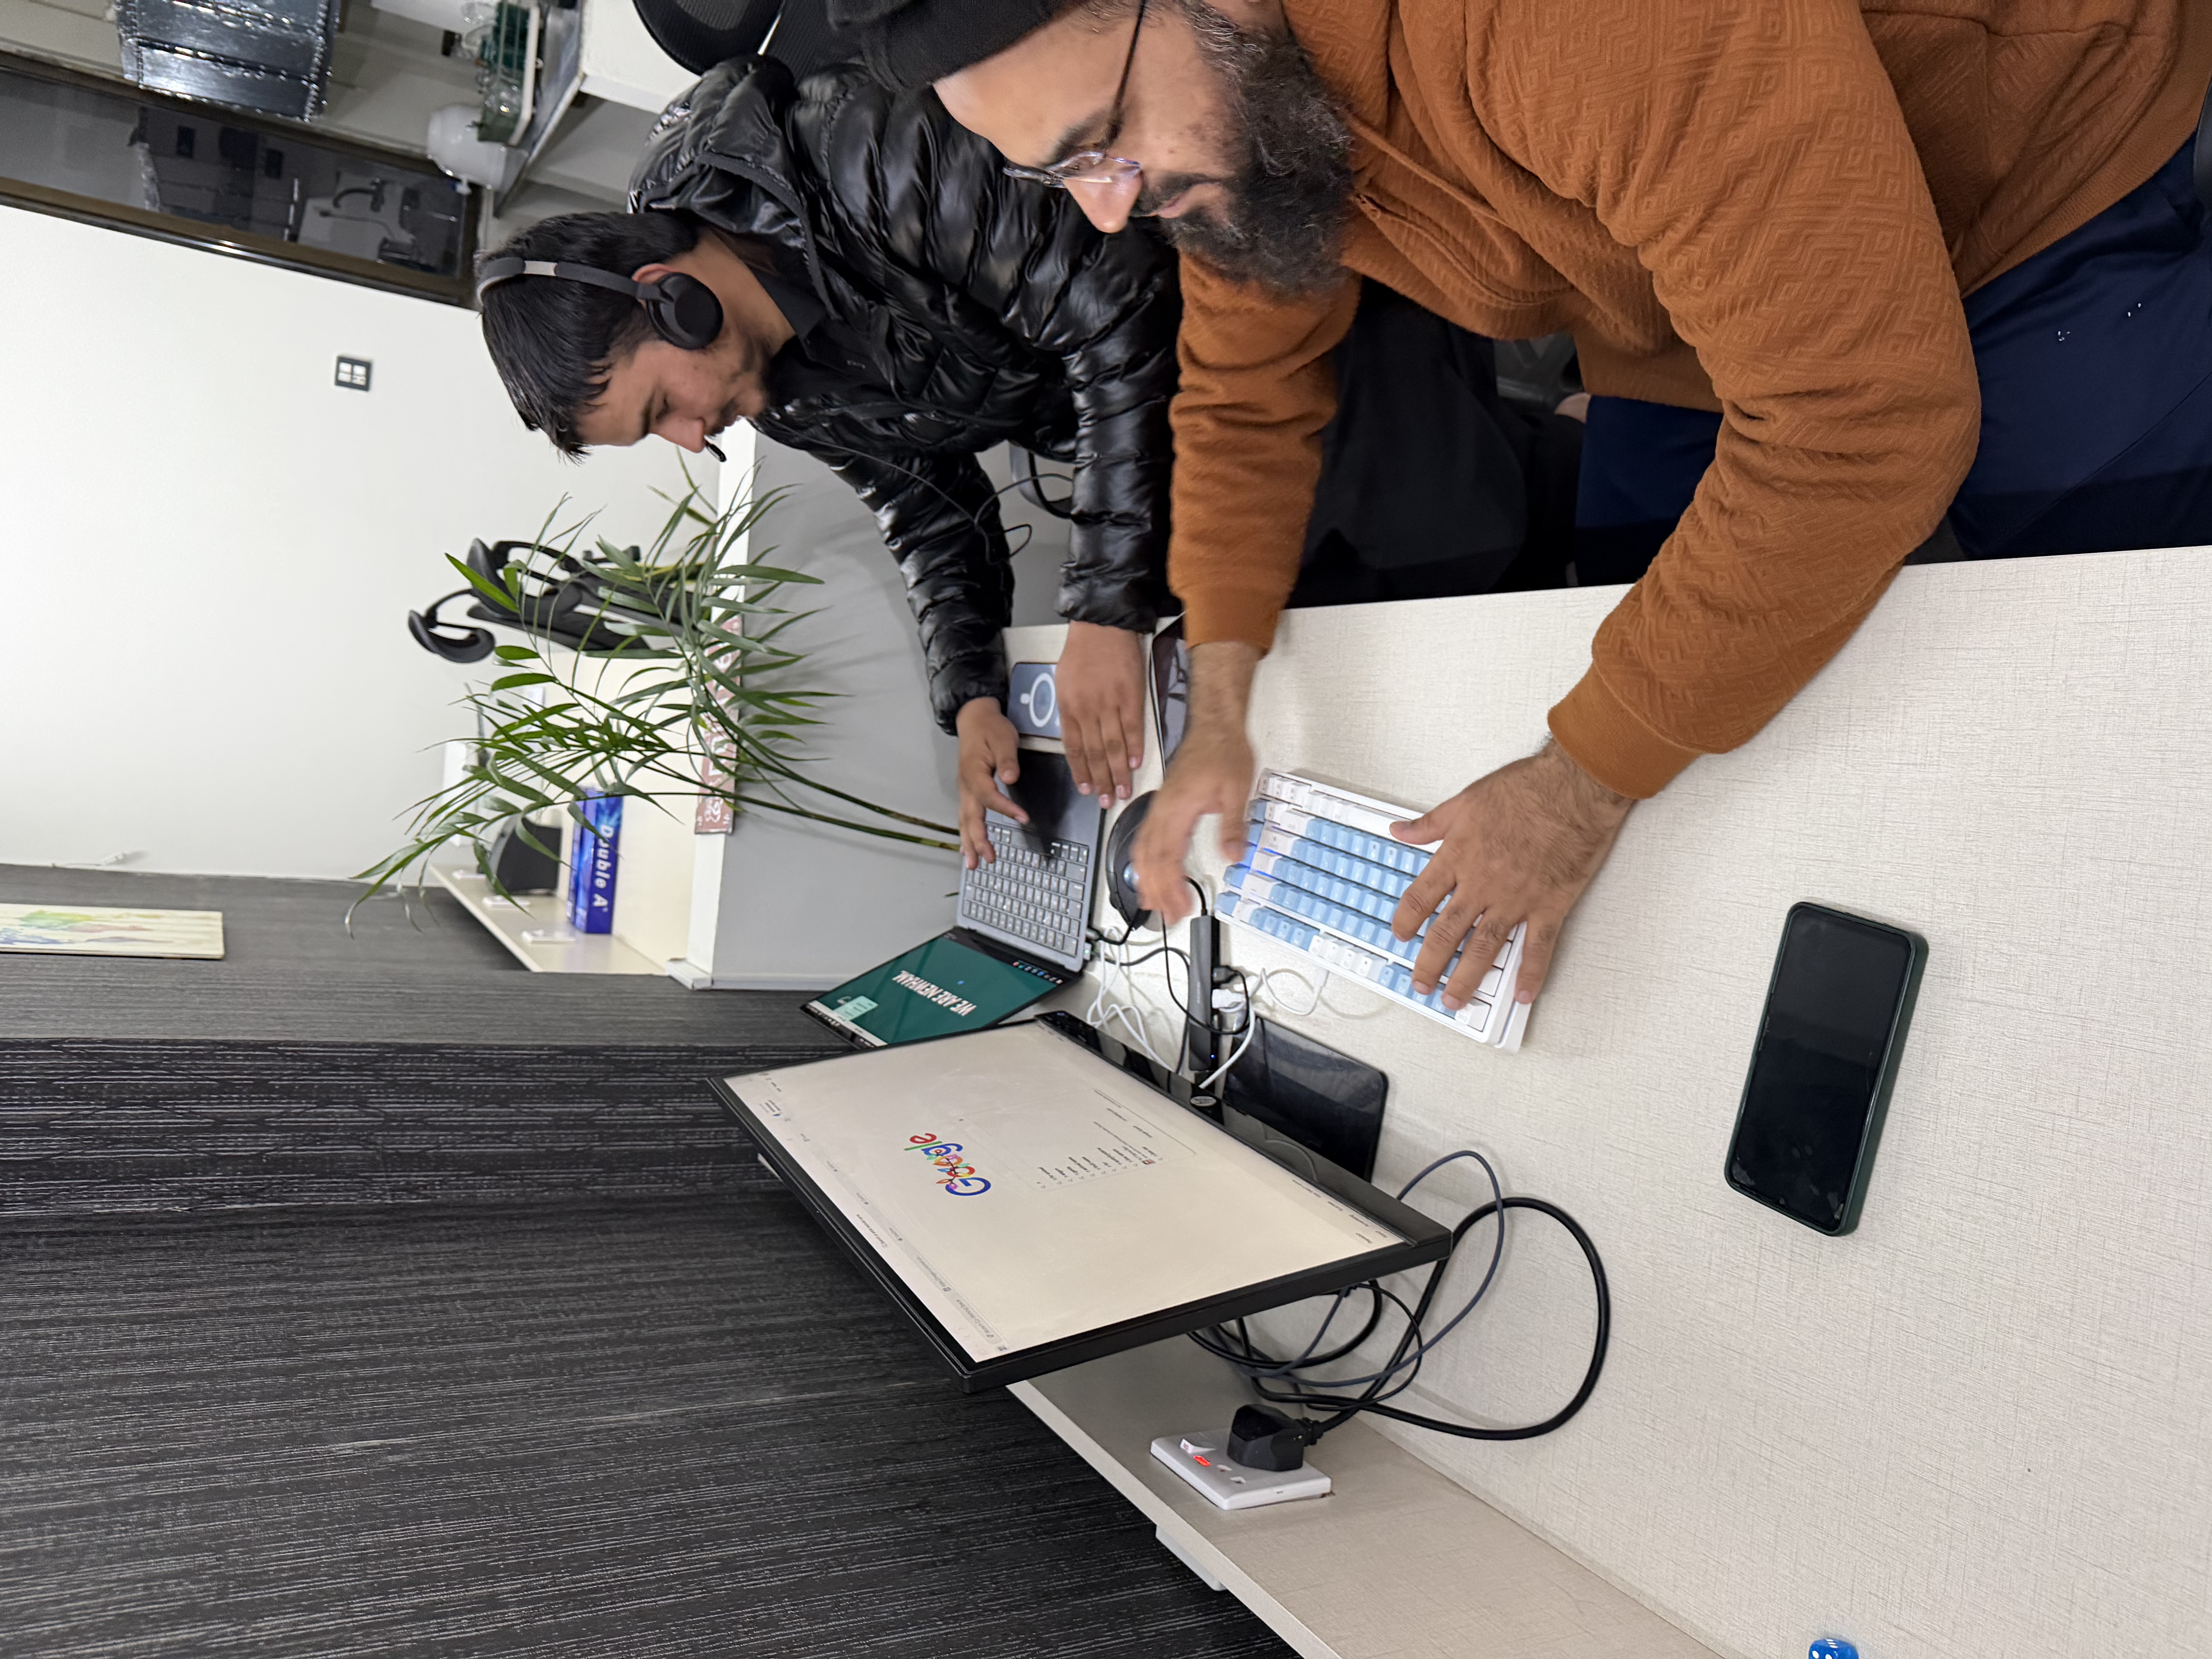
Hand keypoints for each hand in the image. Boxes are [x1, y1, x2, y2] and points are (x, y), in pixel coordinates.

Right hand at [955, 698, 1025, 867]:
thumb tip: (1010, 778)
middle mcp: (966, 785)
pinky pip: (964, 817)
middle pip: (971, 816)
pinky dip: (966, 835)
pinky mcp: (967, 792)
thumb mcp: (1003, 738)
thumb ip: (1007, 759)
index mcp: (974, 772)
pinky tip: (967, 850)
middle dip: (978, 839)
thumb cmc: (991, 728)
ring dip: (969, 843)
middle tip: (988, 859)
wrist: (974, 719)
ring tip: (974, 865)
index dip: (1005, 808)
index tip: (1024, 818)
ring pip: (964, 821)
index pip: (989, 795)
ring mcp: (965, 790)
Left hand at [1054, 621, 1146, 801]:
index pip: (1074, 748)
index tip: (1087, 790)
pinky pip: (1132, 728)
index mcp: (1069, 707)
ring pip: (1113, 746)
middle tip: (1108, 801)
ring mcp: (1110, 703)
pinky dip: (1134, 747)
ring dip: (1119, 772)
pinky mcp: (1130, 695)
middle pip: (1095, 753)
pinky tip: (1134, 763)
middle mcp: (1087, 709)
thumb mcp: (1064, 682)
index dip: (1081, 772)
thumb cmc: (1082, 652)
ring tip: (1124, 791)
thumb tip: (1079, 739)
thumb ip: (1071, 712)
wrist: (1102, 625)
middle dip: (1102, 781)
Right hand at [1133, 642, 1258, 924]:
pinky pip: (1146, 838)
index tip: (1180, 907)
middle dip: (1157, 891)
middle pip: (1150, 859)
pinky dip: (1145, 861)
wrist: (1215, 724)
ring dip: (1148, 879)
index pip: (1167, 857)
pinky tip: (1149, 872)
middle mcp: (1163, 810)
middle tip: (1170, 916)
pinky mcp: (1164, 806)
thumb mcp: (1237, 789)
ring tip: (1154, 903)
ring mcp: (1160, 808)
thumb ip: (1234, 825)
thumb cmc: (1224, 751)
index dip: (1171, 887)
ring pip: (1143, 850)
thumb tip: (1234, 855)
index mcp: (1177, 809)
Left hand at [1388, 741, 1632, 1007]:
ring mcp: (1516, 899)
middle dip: (1429, 963)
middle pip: (1446, 933)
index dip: (1406, 921)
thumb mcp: (1466, 800)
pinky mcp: (1550, 905)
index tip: (1400, 936)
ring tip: (1454, 998)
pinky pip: (1537, 947)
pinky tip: (1522, 993)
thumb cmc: (1526, 789)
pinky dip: (1530, 973)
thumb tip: (1400, 830)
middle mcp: (1482, 884)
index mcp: (1458, 857)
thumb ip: (1430, 823)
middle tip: (1420, 983)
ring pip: (1483, 947)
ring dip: (1466, 978)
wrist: (1573, 789)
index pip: (1421, 898)